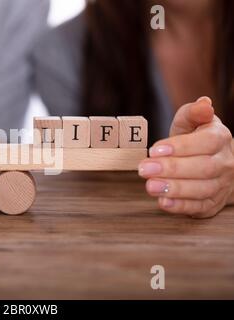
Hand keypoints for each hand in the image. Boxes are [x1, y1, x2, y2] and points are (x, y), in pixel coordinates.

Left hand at [138, 97, 233, 217]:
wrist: (212, 161)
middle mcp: (224, 162)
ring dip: (174, 189)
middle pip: (202, 168)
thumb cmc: (195, 139)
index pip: (206, 142)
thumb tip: (203, 103)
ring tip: (150, 186)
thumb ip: (192, 112)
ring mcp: (221, 184)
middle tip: (144, 169)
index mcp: (220, 138)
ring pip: (201, 189)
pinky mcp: (212, 203)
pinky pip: (199, 207)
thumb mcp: (191, 122)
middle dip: (171, 169)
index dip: (180, 147)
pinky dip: (180, 206)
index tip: (154, 149)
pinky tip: (163, 202)